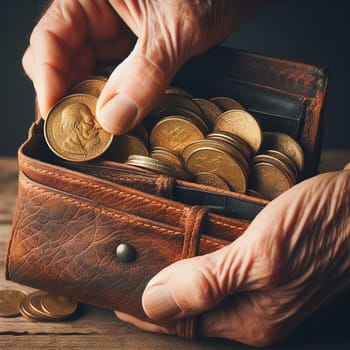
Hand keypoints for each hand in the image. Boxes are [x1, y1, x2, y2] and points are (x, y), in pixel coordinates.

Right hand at [22, 0, 263, 133]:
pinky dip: (117, 103)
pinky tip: (122, 119)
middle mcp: (97, 15)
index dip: (49, 80)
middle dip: (72, 99)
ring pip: (89, 76)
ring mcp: (115, 36)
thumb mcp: (176, 29)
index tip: (56, 118)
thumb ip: (144, 73)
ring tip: (102, 133)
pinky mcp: (134, 53)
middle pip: (64, 62)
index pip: (50, 38)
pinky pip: (114, 81)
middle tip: (83, 134)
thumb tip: (111, 119)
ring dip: (95, 106)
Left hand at [116, 169, 349, 345]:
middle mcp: (255, 311)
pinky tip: (191, 245)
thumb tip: (155, 301)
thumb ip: (209, 282)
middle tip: (131, 273)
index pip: (183, 321)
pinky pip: (222, 272)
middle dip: (160, 294)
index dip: (147, 312)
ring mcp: (263, 291)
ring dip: (178, 276)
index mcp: (250, 319)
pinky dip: (200, 260)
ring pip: (207, 290)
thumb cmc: (320, 226)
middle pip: (194, 308)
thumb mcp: (260, 255)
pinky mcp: (268, 269)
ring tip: (152, 260)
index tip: (117, 299)